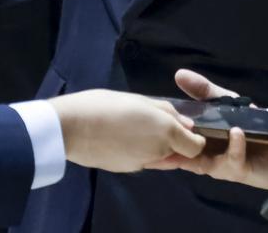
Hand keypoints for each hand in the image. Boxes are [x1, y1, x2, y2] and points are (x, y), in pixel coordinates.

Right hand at [50, 90, 204, 171]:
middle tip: (155, 120)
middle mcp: (158, 152)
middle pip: (177, 151)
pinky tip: (123, 135)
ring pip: (160, 156)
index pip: (195, 147)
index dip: (194, 138)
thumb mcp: (138, 99)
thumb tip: (186, 122)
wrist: (72, 127)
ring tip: (136, 125)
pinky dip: (140, 150)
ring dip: (156, 145)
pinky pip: (143, 160)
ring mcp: (141, 164)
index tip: (184, 125)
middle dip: (173, 140)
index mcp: (165, 131)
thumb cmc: (105, 104)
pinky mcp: (126, 169)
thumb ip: (165, 111)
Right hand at [148, 70, 267, 201]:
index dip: (160, 133)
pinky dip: (235, 145)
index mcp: (198, 141)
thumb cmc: (250, 129)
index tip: (147, 121)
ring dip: (197, 147)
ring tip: (193, 131)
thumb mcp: (225, 103)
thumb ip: (203, 90)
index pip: (174, 139)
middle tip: (161, 132)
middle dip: (170, 145)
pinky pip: (233, 159)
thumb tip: (179, 74)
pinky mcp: (238, 169)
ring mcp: (220, 165)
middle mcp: (204, 157)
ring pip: (200, 161)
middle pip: (181, 153)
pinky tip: (236, 131)